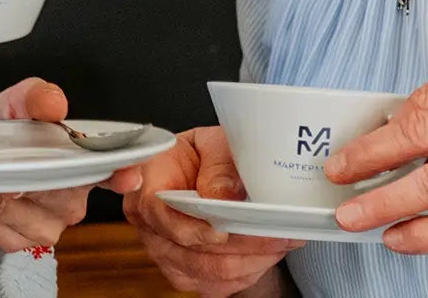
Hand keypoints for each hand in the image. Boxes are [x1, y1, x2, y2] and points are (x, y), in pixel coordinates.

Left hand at [0, 78, 145, 263]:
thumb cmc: (2, 136)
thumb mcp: (15, 103)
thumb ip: (35, 96)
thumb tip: (53, 101)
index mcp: (81, 162)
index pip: (111, 171)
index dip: (121, 173)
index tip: (125, 175)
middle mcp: (72, 198)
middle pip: (54, 191)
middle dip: (22, 173)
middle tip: (0, 158)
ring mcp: (48, 226)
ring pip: (19, 210)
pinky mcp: (20, 242)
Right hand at [122, 126, 302, 297]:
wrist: (207, 172)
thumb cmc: (205, 156)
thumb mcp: (213, 144)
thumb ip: (218, 165)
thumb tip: (223, 194)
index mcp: (147, 184)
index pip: (156, 212)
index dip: (190, 228)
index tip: (222, 231)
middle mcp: (150, 224)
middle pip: (189, 251)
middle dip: (239, 245)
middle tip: (276, 233)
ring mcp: (165, 252)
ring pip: (208, 272)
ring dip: (250, 261)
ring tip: (280, 242)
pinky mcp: (185, 273)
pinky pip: (216, 285)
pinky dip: (247, 273)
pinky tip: (267, 254)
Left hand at [325, 51, 427, 253]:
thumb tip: (409, 127)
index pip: (426, 98)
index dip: (387, 125)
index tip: (361, 141)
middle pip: (419, 131)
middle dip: (367, 155)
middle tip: (337, 171)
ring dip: (383, 200)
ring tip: (352, 213)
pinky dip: (423, 232)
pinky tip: (398, 237)